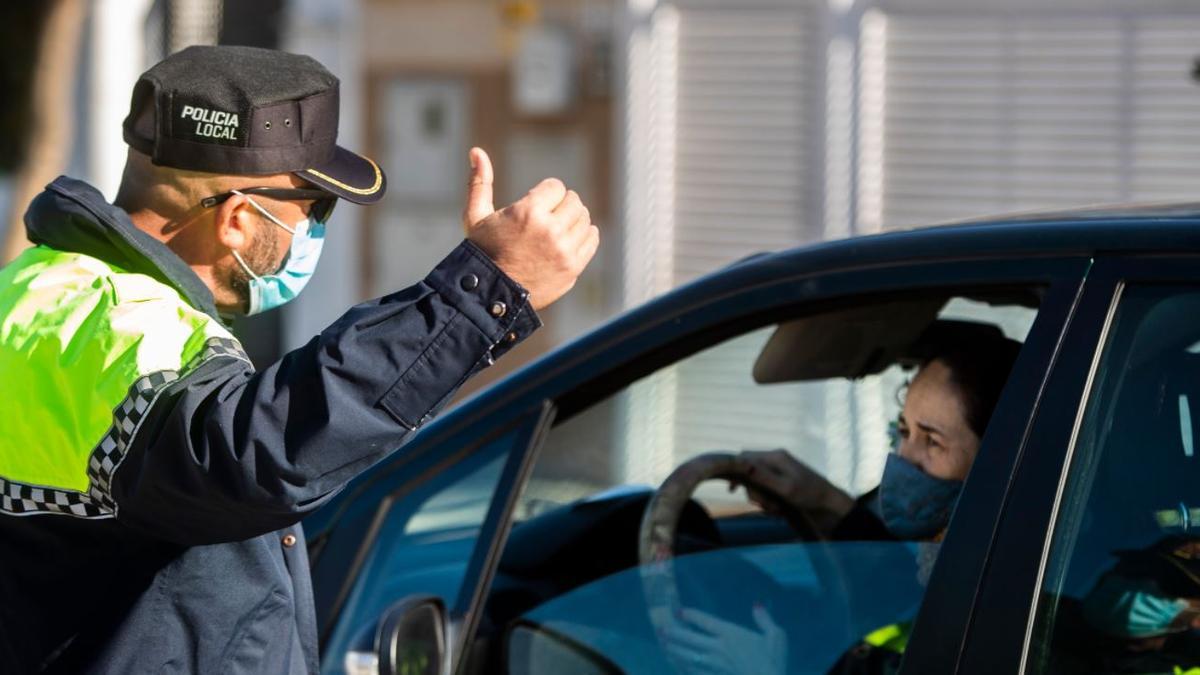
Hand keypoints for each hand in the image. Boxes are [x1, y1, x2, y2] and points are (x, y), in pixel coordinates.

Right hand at [462, 147, 598, 310]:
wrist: (491, 295)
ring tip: (558, 227)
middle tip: (550, 214)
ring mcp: (564, 250)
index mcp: (527, 212)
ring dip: (574, 218)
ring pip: (585, 219)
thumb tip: (476, 150)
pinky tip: (570, 237)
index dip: (546, 193)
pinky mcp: (573, 267)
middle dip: (562, 204)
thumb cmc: (482, 252)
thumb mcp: (475, 216)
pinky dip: (585, 235)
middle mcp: (549, 230)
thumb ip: (479, 182)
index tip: (537, 203)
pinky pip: (592, 239)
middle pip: (573, 201)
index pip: (556, 187)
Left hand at [662, 606, 786, 674]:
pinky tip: (677, 666)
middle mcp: (718, 648)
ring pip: (687, 656)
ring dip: (674, 650)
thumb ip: (764, 620)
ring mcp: (713, 666)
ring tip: (664, 646)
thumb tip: (757, 605)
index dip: (691, 615)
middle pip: (689, 638)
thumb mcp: (776, 637)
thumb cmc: (773, 662)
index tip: (680, 611)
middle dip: (674, 633)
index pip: (705, 621)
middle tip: (661, 628)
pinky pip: (694, 673)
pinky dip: (684, 669)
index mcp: (731, 634)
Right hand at [734, 449, 854, 532]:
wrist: (830, 507)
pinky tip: (778, 512)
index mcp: (776, 457)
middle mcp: (775, 462)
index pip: (745, 458)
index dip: (736, 472)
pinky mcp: (781, 485)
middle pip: (748, 473)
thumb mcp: (785, 488)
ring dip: (762, 500)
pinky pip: (764, 492)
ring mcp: (778, 473)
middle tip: (766, 506)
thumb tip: (741, 464)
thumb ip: (762, 476)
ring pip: (756, 485)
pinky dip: (767, 503)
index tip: (732, 490)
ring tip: (776, 511)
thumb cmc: (811, 495)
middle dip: (754, 492)